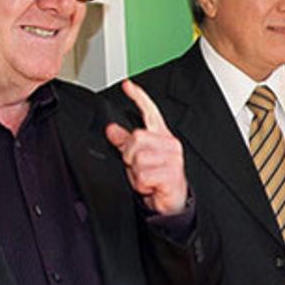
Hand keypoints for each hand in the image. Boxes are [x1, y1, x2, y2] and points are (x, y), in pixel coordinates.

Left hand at [105, 80, 187, 214]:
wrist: (173, 199)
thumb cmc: (158, 177)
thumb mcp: (138, 157)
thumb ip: (125, 142)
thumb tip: (111, 129)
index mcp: (161, 136)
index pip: (150, 112)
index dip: (139, 97)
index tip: (127, 85)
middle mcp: (169, 143)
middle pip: (136, 137)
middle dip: (130, 155)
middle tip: (138, 167)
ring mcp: (172, 158)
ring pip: (138, 158)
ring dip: (136, 173)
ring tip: (146, 178)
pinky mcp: (171, 174)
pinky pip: (143, 176)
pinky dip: (142, 185)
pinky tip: (151, 185)